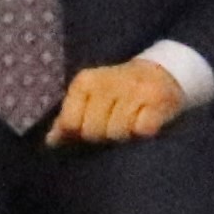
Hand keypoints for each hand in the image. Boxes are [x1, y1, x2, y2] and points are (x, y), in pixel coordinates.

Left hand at [45, 58, 186, 145]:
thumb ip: (69, 119)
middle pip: (93, 131)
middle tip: (115, 124)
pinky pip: (142, 130)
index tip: (92, 125)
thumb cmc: (119, 92)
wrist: (163, 72)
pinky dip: (143, 132)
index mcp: (86, 81)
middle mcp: (108, 82)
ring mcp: (135, 89)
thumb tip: (51, 142)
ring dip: (125, 135)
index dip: (80, 132)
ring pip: (117, 133)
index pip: (70, 122)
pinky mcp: (158, 100)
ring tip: (131, 122)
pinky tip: (145, 122)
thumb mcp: (90, 98)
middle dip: (103, 135)